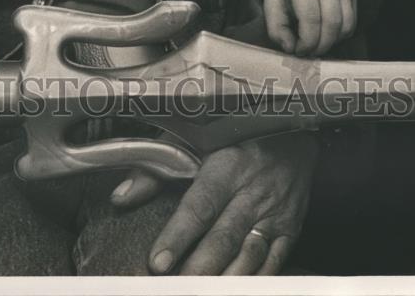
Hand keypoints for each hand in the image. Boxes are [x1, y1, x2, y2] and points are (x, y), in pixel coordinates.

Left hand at [111, 133, 318, 274]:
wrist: (294, 134)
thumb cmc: (235, 135)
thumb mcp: (193, 140)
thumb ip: (155, 169)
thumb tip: (120, 197)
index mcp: (227, 165)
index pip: (199, 205)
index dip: (178, 236)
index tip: (157, 262)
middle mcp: (253, 191)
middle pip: (223, 238)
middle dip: (197, 269)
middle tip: (174, 287)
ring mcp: (275, 214)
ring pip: (249, 257)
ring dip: (224, 281)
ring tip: (199, 291)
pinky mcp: (290, 231)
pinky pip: (273, 265)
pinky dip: (252, 282)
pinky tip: (231, 289)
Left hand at [264, 0, 356, 55]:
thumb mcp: (272, 4)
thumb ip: (276, 29)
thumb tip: (290, 48)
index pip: (310, 18)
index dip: (307, 41)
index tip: (298, 50)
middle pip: (331, 23)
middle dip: (321, 45)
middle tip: (309, 52)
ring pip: (345, 26)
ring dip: (331, 42)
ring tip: (316, 44)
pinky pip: (352, 23)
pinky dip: (340, 36)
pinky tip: (326, 35)